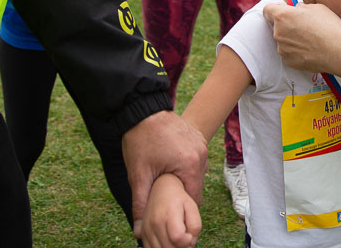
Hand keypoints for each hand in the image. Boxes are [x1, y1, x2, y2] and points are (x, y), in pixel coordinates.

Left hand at [122, 111, 207, 241]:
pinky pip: (197, 159)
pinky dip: (187, 164)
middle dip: (182, 192)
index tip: (168, 207)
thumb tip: (138, 230)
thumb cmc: (140, 141)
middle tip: (164, 191)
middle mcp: (201, 154)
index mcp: (190, 165)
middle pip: (197, 186)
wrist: (142, 111)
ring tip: (167, 177)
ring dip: (185, 177)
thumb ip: (141, 204)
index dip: (181, 206)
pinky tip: (171, 163)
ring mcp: (202, 144)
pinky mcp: (198, 138)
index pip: (194, 199)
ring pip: (197, 172)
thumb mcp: (138, 175)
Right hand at [143, 174, 200, 247]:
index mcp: (168, 214)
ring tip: (176, 237)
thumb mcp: (192, 206)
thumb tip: (190, 242)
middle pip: (170, 247)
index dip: (188, 240)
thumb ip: (195, 225)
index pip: (178, 238)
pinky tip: (167, 240)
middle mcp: (154, 223)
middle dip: (181, 246)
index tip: (190, 233)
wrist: (160, 188)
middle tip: (184, 236)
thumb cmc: (178, 198)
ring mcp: (146, 229)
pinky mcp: (141, 233)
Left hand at [263, 2, 340, 75]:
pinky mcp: (288, 61)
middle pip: (276, 26)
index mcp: (283, 16)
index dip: (274, 9)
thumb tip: (298, 9)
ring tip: (309, 40)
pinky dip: (296, 51)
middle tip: (303, 27)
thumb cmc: (329, 26)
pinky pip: (289, 53)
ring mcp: (282, 49)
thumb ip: (302, 8)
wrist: (338, 50)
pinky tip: (310, 50)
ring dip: (291, 39)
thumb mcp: (317, 8)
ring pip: (283, 41)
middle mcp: (278, 32)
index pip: (267, 10)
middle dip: (286, 25)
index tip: (281, 11)